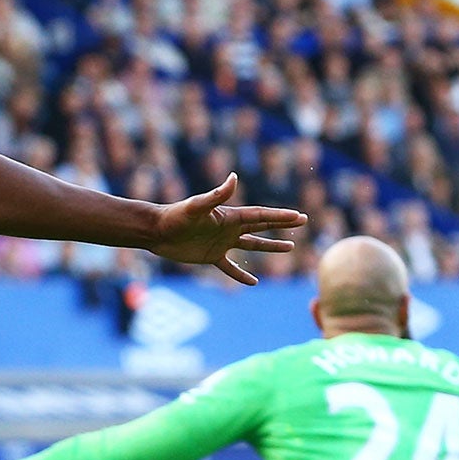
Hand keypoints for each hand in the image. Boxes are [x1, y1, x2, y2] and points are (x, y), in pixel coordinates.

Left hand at [150, 174, 305, 285]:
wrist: (157, 231)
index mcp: (230, 216)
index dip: (280, 216)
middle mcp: (229, 228)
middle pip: (262, 225)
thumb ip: (216, 194)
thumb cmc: (175, 216)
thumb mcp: (197, 206)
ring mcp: (222, 243)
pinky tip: (254, 282)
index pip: (261, 215)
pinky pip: (231, 268)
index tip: (299, 216)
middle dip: (282, 224)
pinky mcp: (211, 257)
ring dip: (270, 246)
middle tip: (301, 222)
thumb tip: (233, 177)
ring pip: (252, 245)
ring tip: (290, 248)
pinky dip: (241, 275)